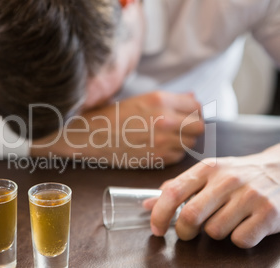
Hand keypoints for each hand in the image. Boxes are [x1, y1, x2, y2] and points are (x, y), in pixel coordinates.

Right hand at [31, 91, 203, 166]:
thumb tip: (193, 97)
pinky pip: (178, 156)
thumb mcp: (142, 99)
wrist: (93, 136)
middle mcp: (165, 120)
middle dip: (192, 127)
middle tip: (180, 128)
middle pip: (199, 126)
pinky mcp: (157, 158)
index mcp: (161, 100)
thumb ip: (171, 99)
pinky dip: (173, 153)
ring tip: (166, 137)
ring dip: (182, 141)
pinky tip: (158, 147)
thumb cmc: (115, 115)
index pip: (196, 106)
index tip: (187, 115)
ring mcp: (162, 141)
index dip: (194, 111)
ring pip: (190, 143)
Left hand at [148, 144, 279, 247]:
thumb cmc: (237, 174)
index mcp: (207, 168)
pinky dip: (237, 239)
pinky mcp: (269, 214)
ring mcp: (250, 196)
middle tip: (186, 233)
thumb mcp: (207, 173)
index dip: (159, 214)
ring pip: (214, 231)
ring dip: (214, 233)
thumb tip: (147, 204)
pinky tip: (243, 225)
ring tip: (224, 220)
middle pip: (191, 216)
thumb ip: (177, 187)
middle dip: (183, 231)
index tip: (156, 229)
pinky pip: (240, 240)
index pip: (173, 192)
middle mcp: (227, 180)